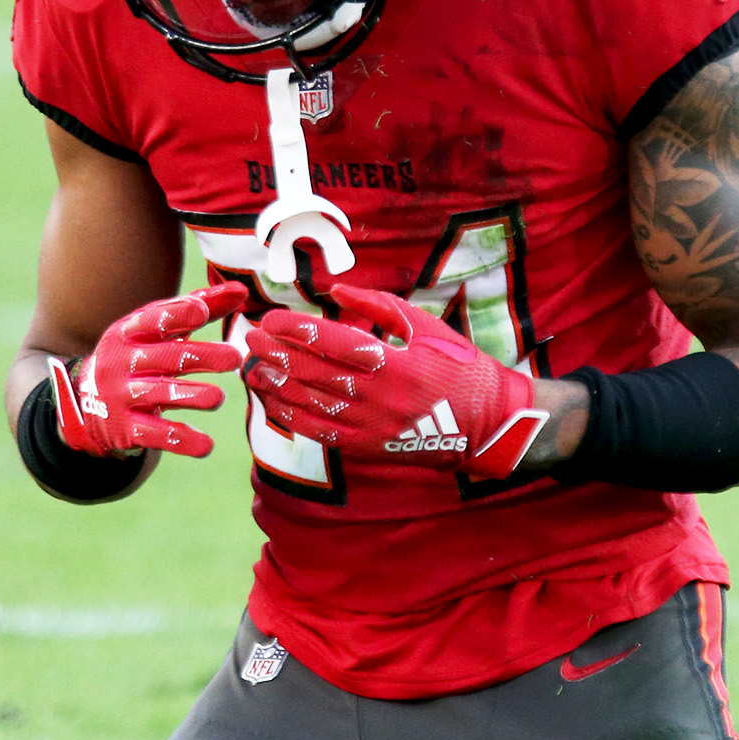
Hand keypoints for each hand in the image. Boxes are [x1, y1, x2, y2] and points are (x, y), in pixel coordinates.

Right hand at [51, 284, 248, 459]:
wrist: (85, 401)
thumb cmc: (138, 356)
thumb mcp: (157, 331)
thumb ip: (199, 308)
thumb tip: (241, 290)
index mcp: (130, 332)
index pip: (154, 319)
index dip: (178, 314)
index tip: (204, 311)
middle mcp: (123, 362)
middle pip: (165, 357)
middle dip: (201, 357)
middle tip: (234, 358)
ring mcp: (122, 396)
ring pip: (159, 394)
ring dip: (191, 396)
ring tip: (218, 398)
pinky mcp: (126, 429)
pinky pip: (156, 435)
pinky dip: (182, 441)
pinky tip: (206, 445)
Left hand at [244, 284, 548, 479]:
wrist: (489, 425)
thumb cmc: (461, 368)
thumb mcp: (426, 327)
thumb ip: (379, 306)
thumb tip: (335, 291)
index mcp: (394, 362)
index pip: (331, 342)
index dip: (295, 330)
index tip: (269, 319)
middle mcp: (378, 396)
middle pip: (313, 373)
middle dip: (275, 355)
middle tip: (249, 340)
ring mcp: (371, 426)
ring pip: (311, 405)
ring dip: (276, 386)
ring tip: (251, 370)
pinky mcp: (368, 448)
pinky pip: (321, 434)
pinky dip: (293, 419)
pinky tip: (273, 404)